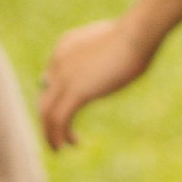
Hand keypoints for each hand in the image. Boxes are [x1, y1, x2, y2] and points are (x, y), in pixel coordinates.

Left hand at [39, 9, 156, 148]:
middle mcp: (58, 61)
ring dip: (50, 134)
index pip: (49, 80)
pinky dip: (59, 136)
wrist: (137, 32)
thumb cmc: (136, 35)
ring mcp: (64, 76)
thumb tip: (115, 61)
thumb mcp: (113, 43)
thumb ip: (104, 54)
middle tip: (58, 137)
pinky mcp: (76, 91)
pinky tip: (70, 145)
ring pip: (46, 113)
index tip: (66, 116)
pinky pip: (59, 120)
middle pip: (43, 99)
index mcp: (64, 47)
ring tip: (59, 148)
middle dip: (48, 121)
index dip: (54, 101)